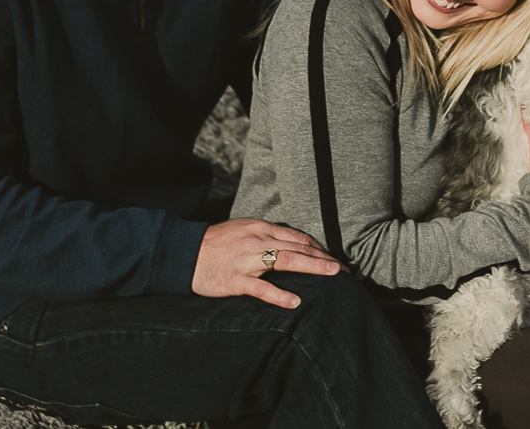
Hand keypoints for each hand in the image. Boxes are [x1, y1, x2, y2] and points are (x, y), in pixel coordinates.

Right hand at [193, 219, 339, 308]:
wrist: (185, 252)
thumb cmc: (215, 244)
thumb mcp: (243, 231)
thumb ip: (265, 236)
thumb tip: (290, 245)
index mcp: (260, 228)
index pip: (297, 236)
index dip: (318, 247)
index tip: (333, 258)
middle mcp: (257, 240)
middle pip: (298, 246)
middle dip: (324, 258)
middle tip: (344, 270)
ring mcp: (247, 260)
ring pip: (286, 260)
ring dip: (313, 267)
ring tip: (333, 274)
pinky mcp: (236, 279)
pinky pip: (261, 288)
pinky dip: (280, 296)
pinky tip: (295, 302)